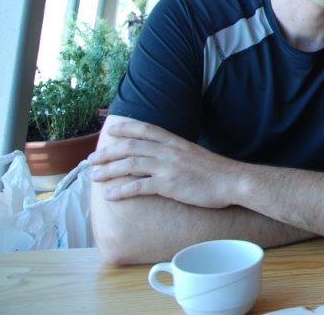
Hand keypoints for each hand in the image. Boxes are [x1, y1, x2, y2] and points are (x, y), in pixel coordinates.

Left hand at [88, 120, 238, 208]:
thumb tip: (162, 155)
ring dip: (109, 170)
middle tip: (91, 160)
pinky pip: (139, 186)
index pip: (145, 129)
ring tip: (94, 177)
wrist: (232, 181)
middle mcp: (168, 151)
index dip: (125, 128)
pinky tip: (110, 195)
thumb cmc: (215, 171)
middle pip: (130, 146)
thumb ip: (176, 152)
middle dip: (107, 152)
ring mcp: (168, 167)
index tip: (110, 131)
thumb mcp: (194, 154)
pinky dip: (122, 190)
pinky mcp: (169, 184)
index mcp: (175, 141)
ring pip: (130, 164)